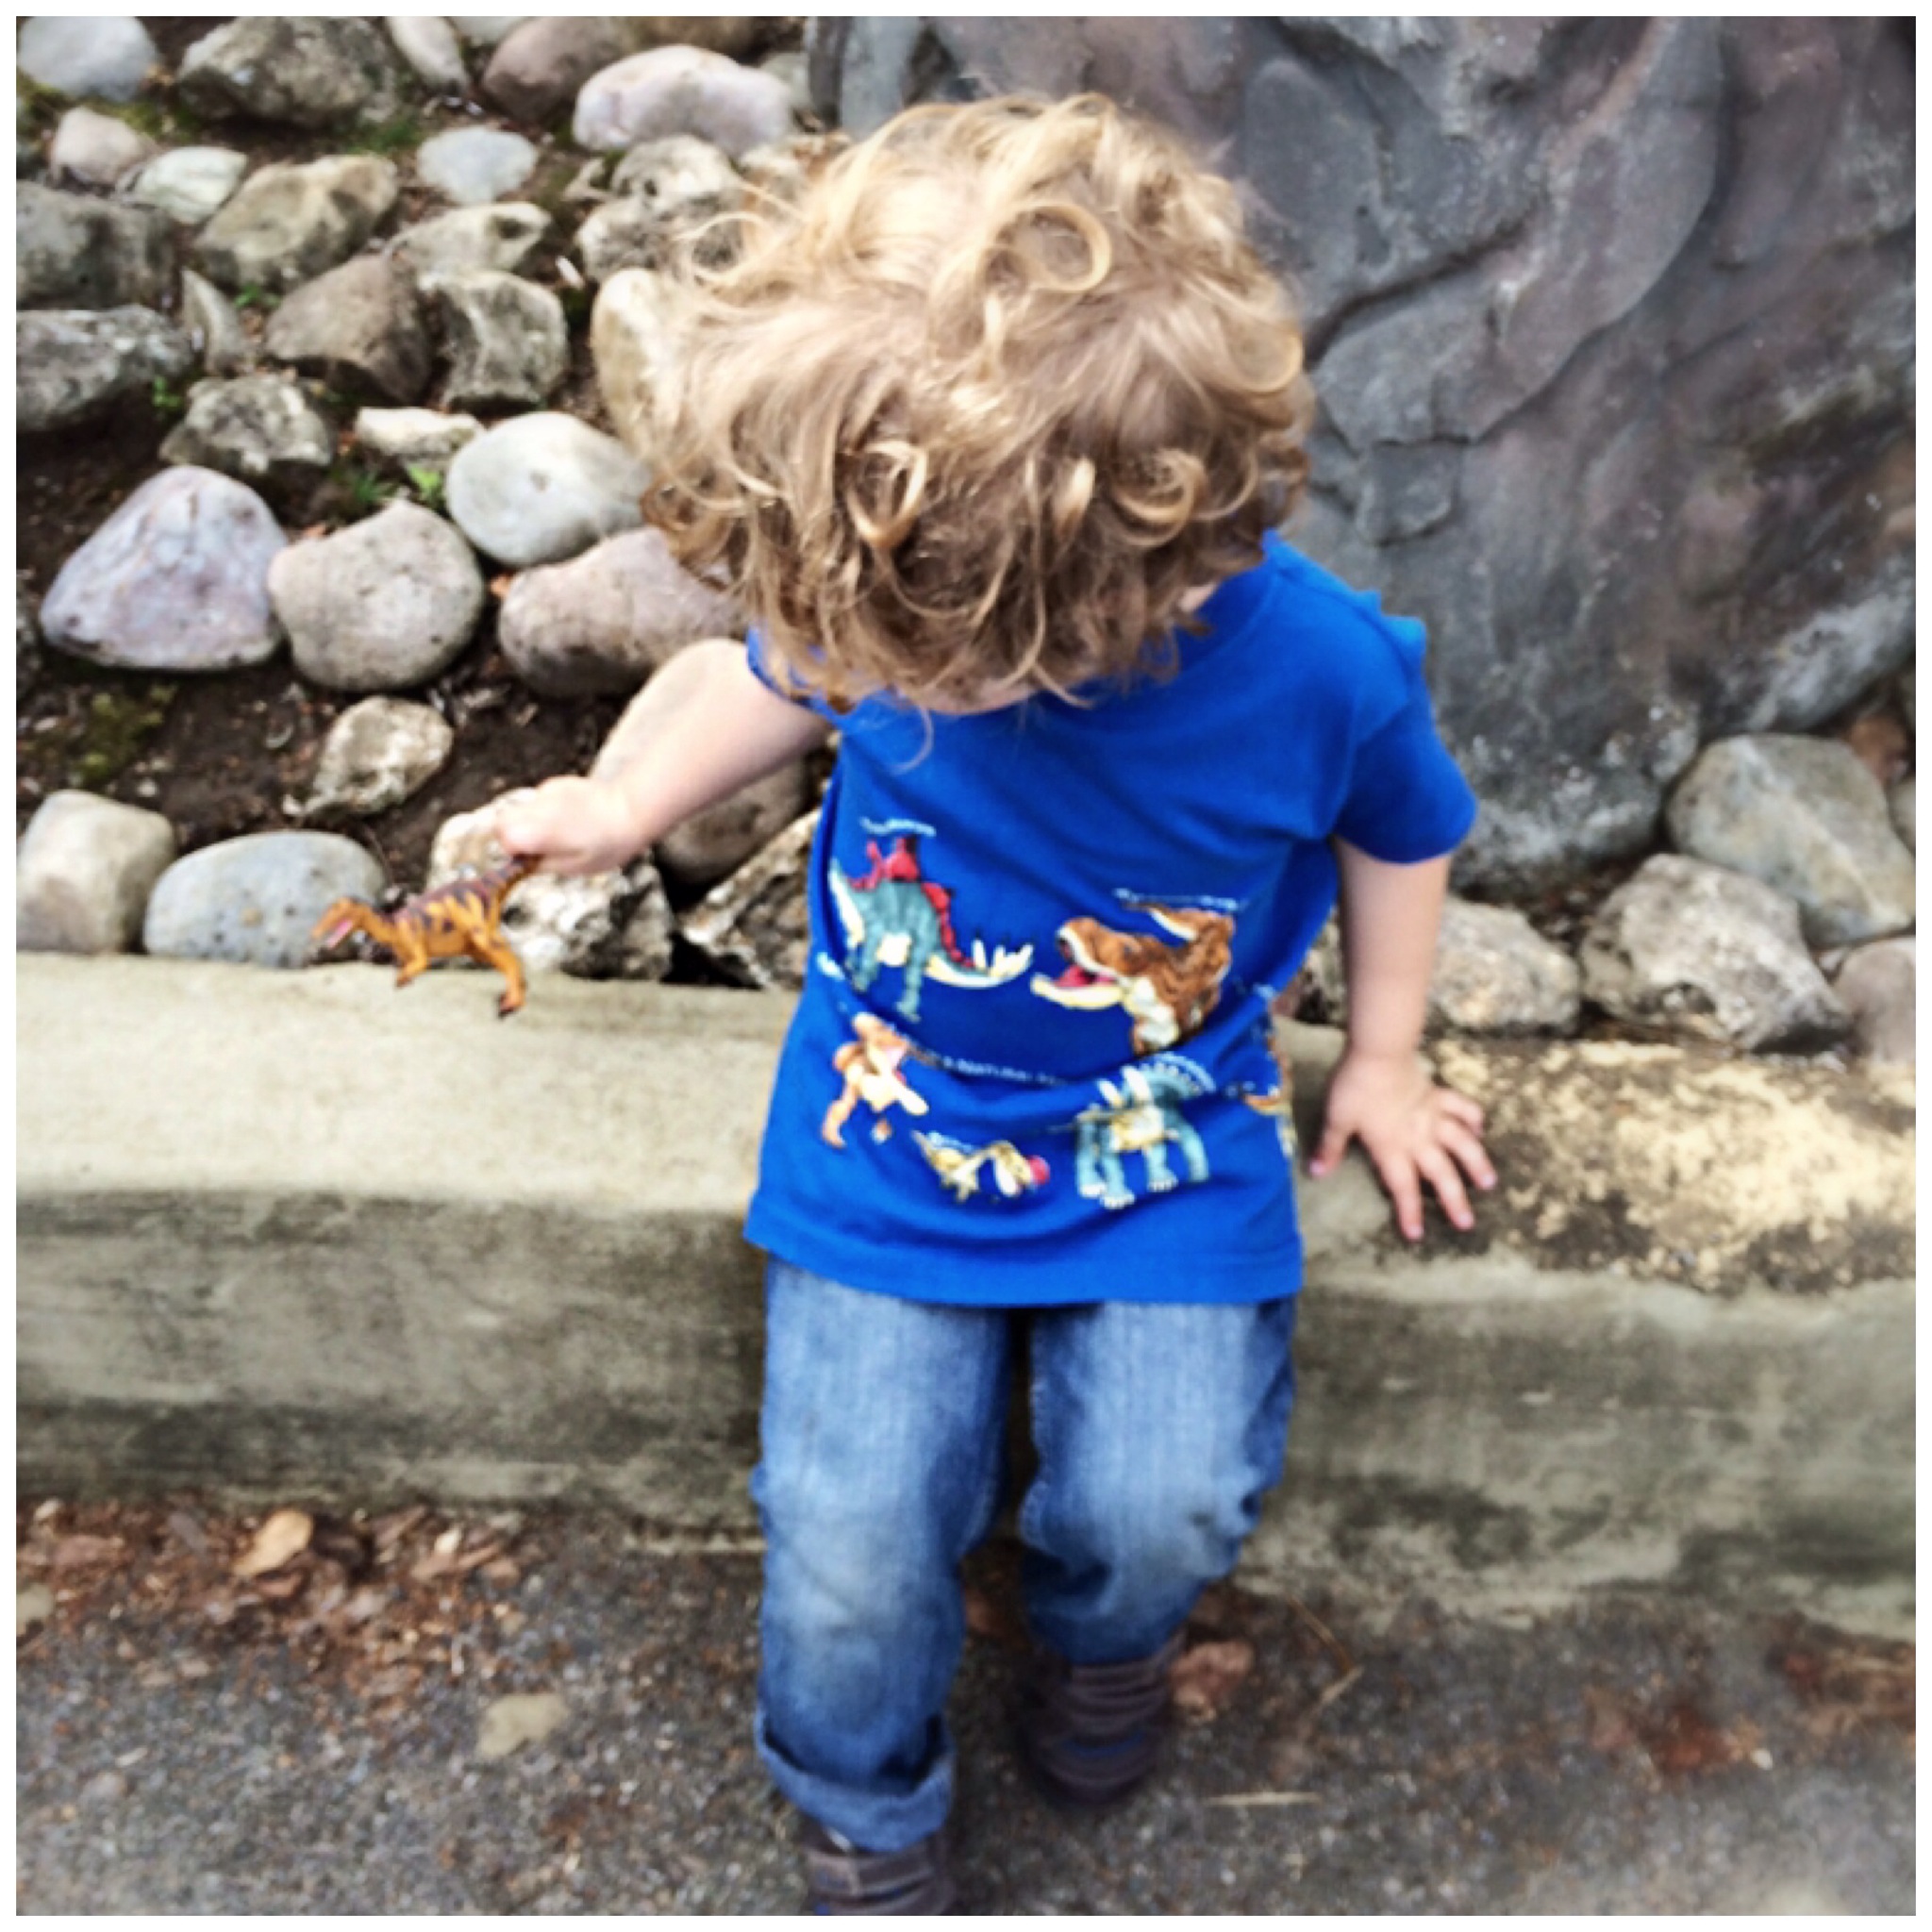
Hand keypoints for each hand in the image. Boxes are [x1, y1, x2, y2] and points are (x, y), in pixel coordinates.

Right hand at [495, 775, 641, 876]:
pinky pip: (539, 800)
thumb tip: (521, 864)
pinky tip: (571, 817)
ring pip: (520, 809)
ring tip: (561, 832)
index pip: (503, 835)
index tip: (530, 857)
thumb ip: (540, 865)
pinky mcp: (557, 783)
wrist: (631, 810)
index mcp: (541, 830)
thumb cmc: (607, 845)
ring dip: (530, 823)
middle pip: (502, 819)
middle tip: (537, 847)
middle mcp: (539, 807)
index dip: (512, 850)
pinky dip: (546, 810)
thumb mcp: (573, 867)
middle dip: (512, 835)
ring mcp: (547, 791)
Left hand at [1308, 1048, 1494, 1241]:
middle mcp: (1418, 1137)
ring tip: (1488, 1182)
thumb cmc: (1354, 1088)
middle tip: (1467, 1223)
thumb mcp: (1337, 1119)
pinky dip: (1474, 1117)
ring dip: (1476, 1163)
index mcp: (1392, 1148)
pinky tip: (1481, 1127)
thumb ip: (1331, 1147)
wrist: (1379, 1052)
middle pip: (1441, 1174)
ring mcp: (1433, 1116)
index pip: (1402, 1187)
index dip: (1409, 1212)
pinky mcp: (1438, 1094)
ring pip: (1462, 1144)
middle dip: (1454, 1200)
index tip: (1416, 1234)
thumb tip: (1317, 1173)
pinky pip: (1462, 1107)